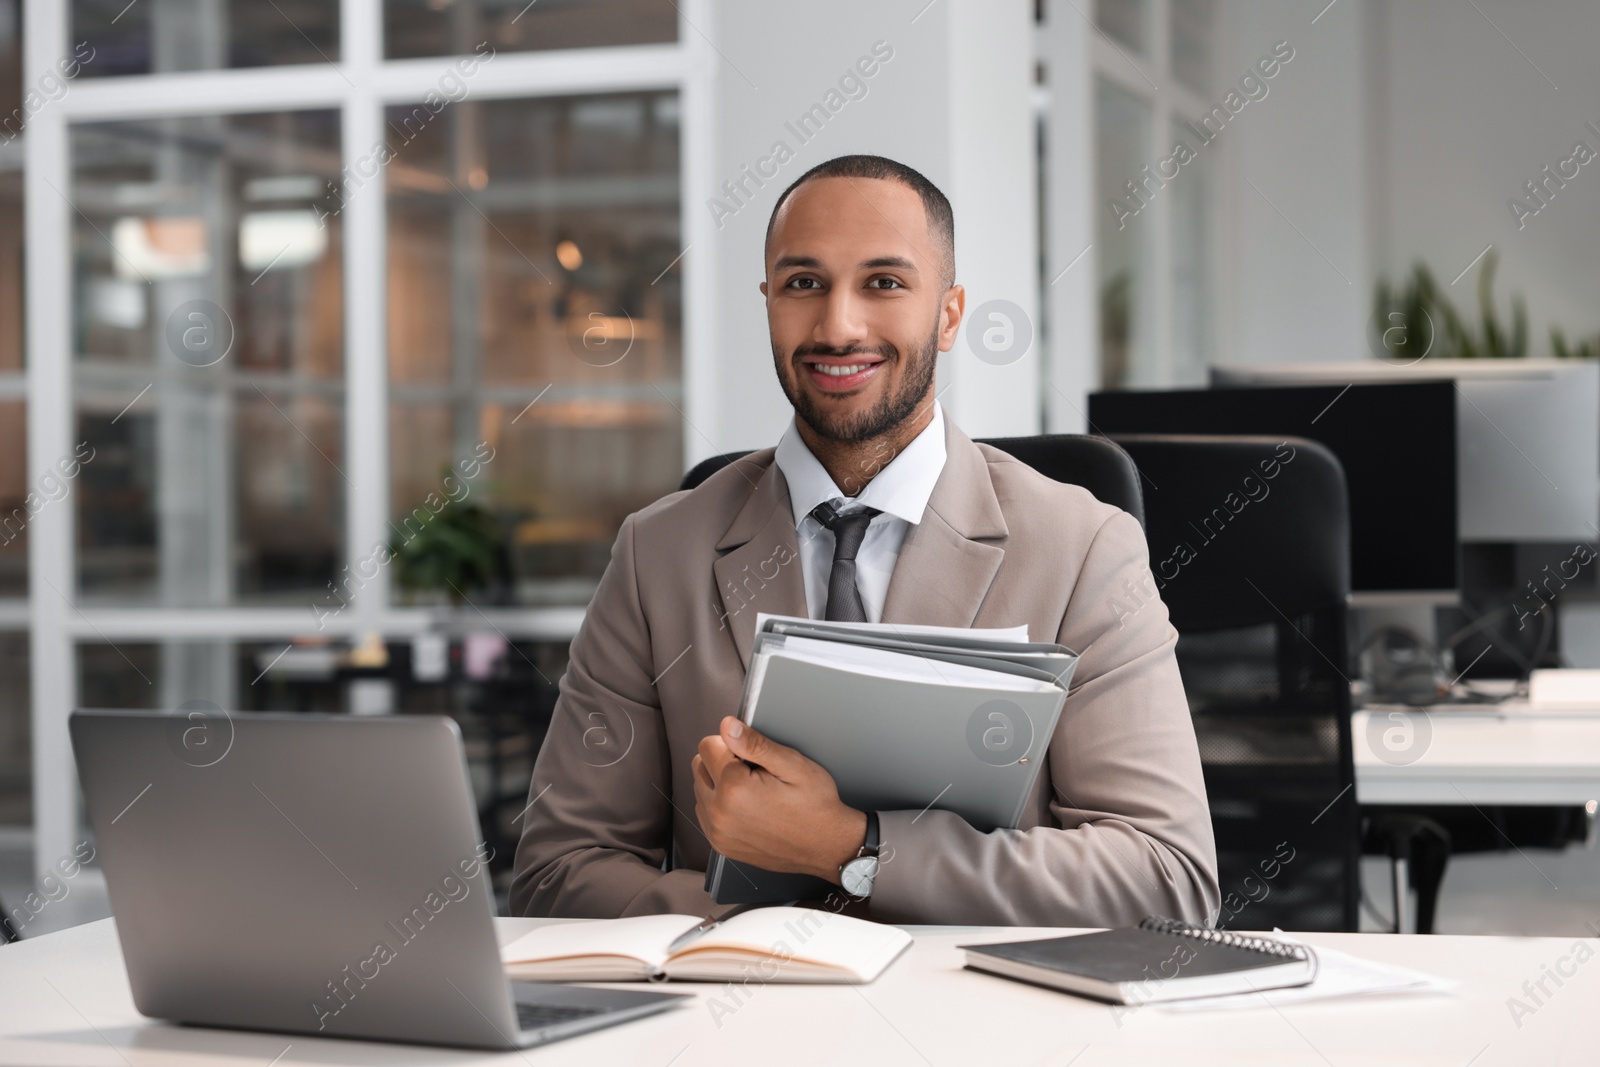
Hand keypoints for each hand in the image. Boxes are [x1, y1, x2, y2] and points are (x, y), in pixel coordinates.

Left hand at [692, 717, 866, 881]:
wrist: (826, 846)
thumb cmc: (815, 806)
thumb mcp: (792, 765)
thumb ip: (755, 744)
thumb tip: (727, 726)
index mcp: (735, 788)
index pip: (708, 745)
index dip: (733, 744)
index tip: (753, 757)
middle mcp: (720, 812)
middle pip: (699, 765)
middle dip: (721, 762)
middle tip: (754, 773)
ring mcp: (718, 832)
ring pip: (700, 789)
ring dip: (718, 784)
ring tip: (752, 792)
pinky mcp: (720, 844)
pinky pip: (704, 813)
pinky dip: (719, 805)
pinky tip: (745, 807)